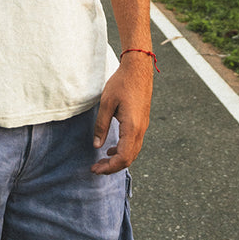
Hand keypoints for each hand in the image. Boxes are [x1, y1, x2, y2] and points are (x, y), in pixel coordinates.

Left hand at [90, 54, 152, 174]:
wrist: (138, 69)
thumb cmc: (121, 83)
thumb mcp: (106, 103)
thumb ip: (101, 126)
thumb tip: (97, 145)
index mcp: (132, 127)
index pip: (123, 157)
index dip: (109, 167)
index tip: (95, 169)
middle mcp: (140, 130)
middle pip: (129, 159)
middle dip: (112, 167)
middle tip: (96, 169)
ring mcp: (143, 126)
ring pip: (133, 152)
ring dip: (118, 160)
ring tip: (102, 161)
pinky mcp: (142, 122)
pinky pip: (134, 143)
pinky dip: (123, 151)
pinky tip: (111, 148)